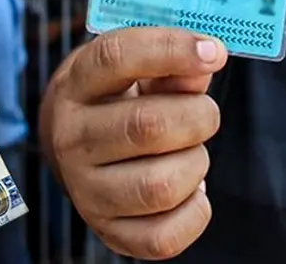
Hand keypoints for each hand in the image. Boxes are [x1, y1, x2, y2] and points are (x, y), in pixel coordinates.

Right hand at [41, 28, 227, 259]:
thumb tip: (206, 60)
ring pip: (161, 185)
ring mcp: (85, 192)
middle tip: (204, 113)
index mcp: (76, 86)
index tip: (214, 51)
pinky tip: (188, 189)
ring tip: (188, 152)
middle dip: (197, 116)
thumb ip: (173, 66)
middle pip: (147, 126)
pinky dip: (195, 210)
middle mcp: (72, 140)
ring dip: (195, 163)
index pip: (116, 57)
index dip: (171, 50)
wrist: (81, 149)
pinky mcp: (108, 233)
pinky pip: (166, 236)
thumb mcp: (138, 71)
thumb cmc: (120, 100)